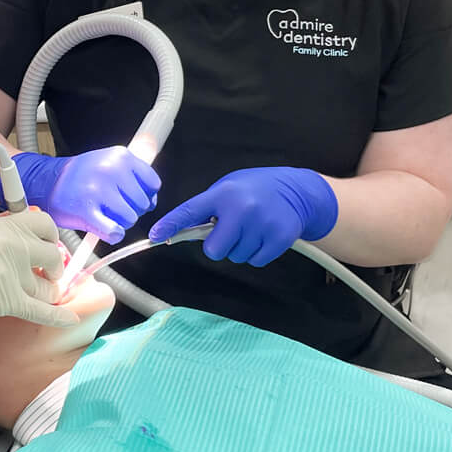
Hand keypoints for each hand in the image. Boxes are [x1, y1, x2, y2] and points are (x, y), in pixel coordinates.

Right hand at [0, 208, 77, 331]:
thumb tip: (19, 237)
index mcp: (3, 224)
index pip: (44, 223)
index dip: (48, 236)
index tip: (44, 245)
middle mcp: (14, 245)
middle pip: (53, 255)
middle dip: (52, 266)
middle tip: (43, 273)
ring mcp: (14, 273)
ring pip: (49, 286)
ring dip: (47, 291)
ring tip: (38, 293)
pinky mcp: (7, 301)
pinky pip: (43, 311)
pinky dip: (58, 317)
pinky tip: (69, 321)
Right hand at [4, 147, 160, 243]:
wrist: (46, 182)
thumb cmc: (80, 175)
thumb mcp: (108, 161)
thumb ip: (132, 174)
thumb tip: (153, 196)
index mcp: (120, 156)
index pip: (153, 183)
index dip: (146, 195)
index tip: (132, 198)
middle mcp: (111, 170)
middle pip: (143, 204)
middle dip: (132, 210)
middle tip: (114, 207)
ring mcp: (98, 190)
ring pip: (130, 219)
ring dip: (120, 222)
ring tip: (105, 215)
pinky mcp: (86, 211)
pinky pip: (115, 231)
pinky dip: (113, 234)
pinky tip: (104, 228)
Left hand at [148, 168, 337, 266]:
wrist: (296, 190)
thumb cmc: (254, 189)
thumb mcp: (228, 189)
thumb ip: (206, 209)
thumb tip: (180, 233)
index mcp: (223, 194)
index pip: (190, 211)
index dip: (171, 225)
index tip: (155, 235)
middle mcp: (241, 209)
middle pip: (214, 250)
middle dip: (218, 245)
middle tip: (230, 231)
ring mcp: (261, 225)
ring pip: (236, 257)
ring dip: (240, 248)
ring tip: (251, 228)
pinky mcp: (278, 239)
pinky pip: (255, 261)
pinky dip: (257, 253)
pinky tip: (263, 235)